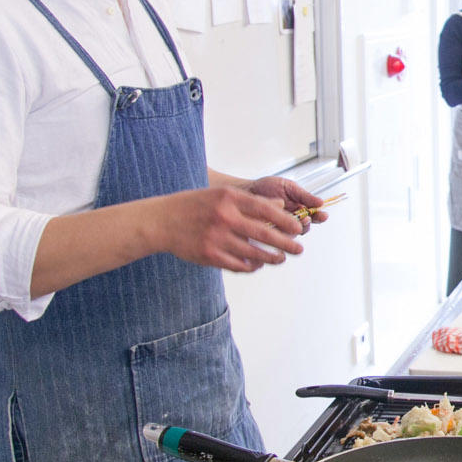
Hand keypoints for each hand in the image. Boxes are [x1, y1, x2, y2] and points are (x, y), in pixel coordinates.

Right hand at [157, 185, 305, 271]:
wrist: (162, 221)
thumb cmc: (195, 206)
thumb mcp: (222, 195)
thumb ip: (251, 201)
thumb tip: (280, 206)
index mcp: (229, 199)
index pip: (266, 210)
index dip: (285, 221)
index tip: (298, 228)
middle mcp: (224, 218)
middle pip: (264, 234)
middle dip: (285, 244)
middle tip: (298, 249)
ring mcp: (216, 238)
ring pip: (253, 253)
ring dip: (271, 258)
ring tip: (281, 258)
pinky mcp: (209, 256)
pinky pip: (238, 265)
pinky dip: (251, 266)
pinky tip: (258, 264)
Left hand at [243, 175, 327, 233]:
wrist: (246, 191)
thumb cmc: (267, 187)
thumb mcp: (289, 187)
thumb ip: (304, 196)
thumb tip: (320, 202)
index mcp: (299, 208)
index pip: (314, 215)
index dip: (319, 216)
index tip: (322, 215)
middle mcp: (291, 220)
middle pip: (305, 227)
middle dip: (306, 223)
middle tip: (304, 218)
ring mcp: (281, 228)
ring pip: (292, 234)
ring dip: (292, 228)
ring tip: (288, 219)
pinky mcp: (270, 234)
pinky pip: (277, 238)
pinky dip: (277, 232)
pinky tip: (274, 225)